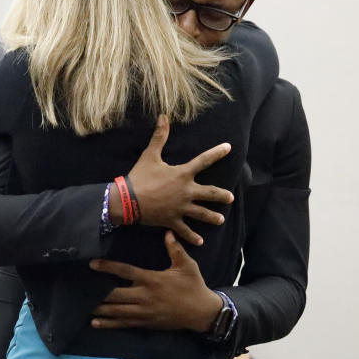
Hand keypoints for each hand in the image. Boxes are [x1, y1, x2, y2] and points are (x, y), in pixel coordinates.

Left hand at [89, 231, 222, 332]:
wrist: (201, 312)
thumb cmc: (194, 286)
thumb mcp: (187, 265)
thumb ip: (175, 249)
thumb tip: (168, 232)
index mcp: (152, 280)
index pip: (125, 272)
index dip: (108, 267)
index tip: (92, 264)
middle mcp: (145, 296)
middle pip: (115, 295)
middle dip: (97, 293)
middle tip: (81, 289)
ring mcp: (144, 312)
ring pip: (116, 311)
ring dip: (99, 309)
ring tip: (83, 306)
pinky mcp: (146, 323)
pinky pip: (123, 324)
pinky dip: (108, 323)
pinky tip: (95, 322)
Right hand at [112, 114, 234, 245]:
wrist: (127, 201)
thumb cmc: (139, 177)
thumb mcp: (150, 155)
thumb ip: (159, 137)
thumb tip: (163, 117)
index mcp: (183, 174)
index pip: (204, 161)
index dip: (217, 153)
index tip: (228, 148)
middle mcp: (186, 192)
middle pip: (210, 193)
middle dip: (221, 196)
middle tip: (230, 198)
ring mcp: (181, 208)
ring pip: (202, 214)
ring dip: (212, 217)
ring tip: (220, 220)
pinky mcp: (173, 220)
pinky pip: (185, 230)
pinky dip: (192, 237)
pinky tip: (200, 242)